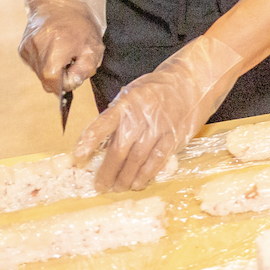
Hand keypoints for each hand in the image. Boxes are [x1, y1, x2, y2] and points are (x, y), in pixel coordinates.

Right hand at [19, 0, 102, 95]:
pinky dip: (46, 63)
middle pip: (47, 81)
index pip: (54, 84)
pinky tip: (53, 49)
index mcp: (56, 49)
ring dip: (54, 70)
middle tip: (71, 60)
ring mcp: (27, 49)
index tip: (75, 70)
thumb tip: (72, 84)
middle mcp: (37, 50)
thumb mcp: (93, 46)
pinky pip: (36, 66)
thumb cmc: (79, 23)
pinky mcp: (23, 49)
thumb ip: (85, 69)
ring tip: (63, 52)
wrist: (58, 1)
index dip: (67, 83)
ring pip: (40, 75)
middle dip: (61, 77)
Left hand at [73, 34, 243, 190]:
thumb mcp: (132, 94)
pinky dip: (145, 175)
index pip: (103, 124)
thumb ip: (118, 116)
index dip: (89, 141)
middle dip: (107, 171)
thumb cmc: (157, 89)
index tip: (77, 156)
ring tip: (118, 188)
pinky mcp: (174, 138)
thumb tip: (101, 142)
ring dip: (125, 178)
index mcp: (126, 104)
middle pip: (119, 150)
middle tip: (100, 185)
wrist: (191, 81)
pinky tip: (138, 184)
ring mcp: (158, 128)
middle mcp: (140, 117)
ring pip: (137, 160)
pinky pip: (157, 161)